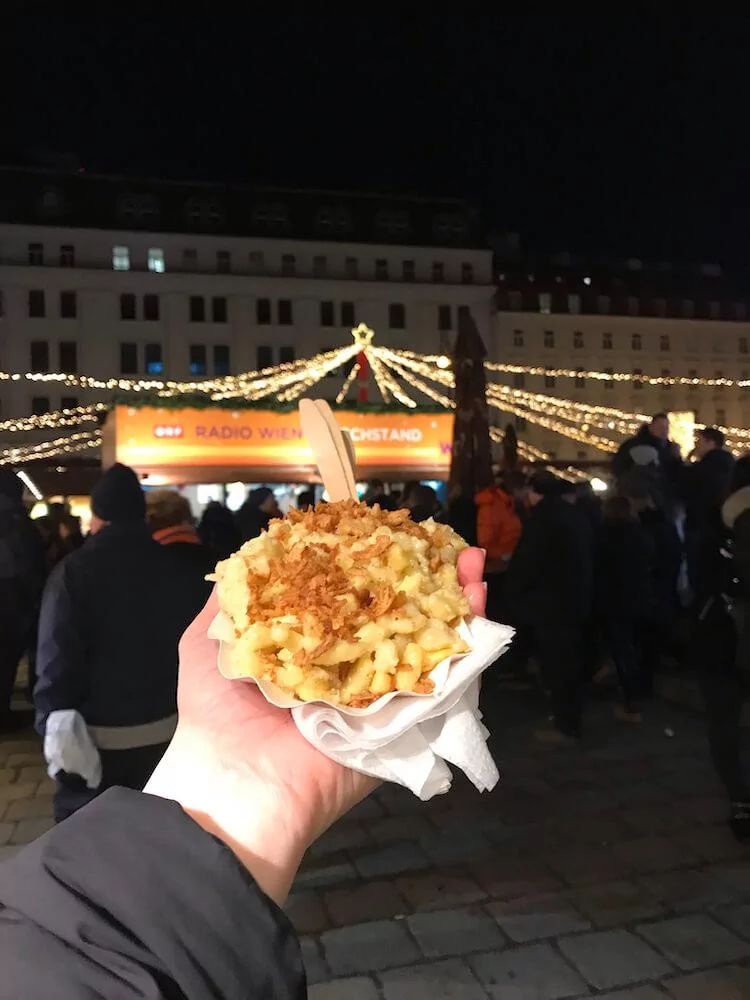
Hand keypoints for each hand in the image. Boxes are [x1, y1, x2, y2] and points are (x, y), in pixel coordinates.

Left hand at [146, 547, 485, 902]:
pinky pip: (441, 683)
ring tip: (477, 565)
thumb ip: (231, 601)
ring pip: (429, 642)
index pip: (353, 595)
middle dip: (428, 578)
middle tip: (451, 546)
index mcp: (311, 648)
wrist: (235, 784)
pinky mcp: (403, 722)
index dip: (378, 562)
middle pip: (399, 614)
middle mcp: (351, 666)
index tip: (395, 531)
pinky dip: (467, 647)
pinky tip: (479, 608)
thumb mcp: (207, 643)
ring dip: (458, 602)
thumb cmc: (215, 713)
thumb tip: (252, 552)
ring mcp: (381, 694)